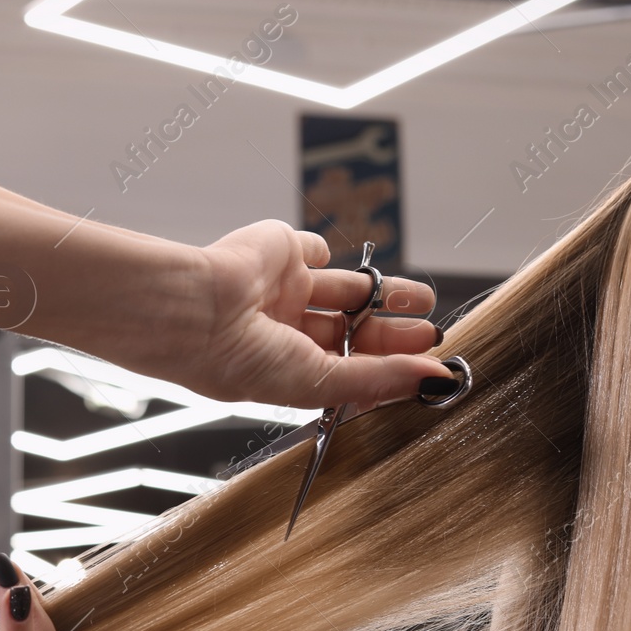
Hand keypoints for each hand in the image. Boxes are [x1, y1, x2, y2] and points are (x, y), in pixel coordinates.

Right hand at [192, 220, 451, 409]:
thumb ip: (378, 379)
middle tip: (429, 332)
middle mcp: (284, 332)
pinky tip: (352, 261)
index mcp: (286, 368)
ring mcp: (282, 290)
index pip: (346, 369)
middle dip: (392, 333)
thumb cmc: (236, 360)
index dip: (386, 367)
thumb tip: (433, 379)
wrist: (197, 310)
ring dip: (382, 295)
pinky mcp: (279, 251)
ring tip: (423, 298)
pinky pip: (312, 249)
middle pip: (352, 332)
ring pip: (344, 291)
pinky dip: (330, 252)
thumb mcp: (319, 380)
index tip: (425, 366)